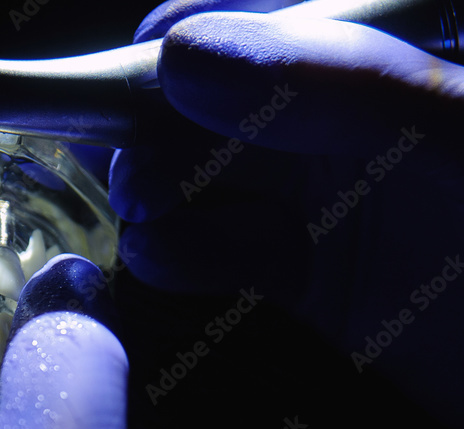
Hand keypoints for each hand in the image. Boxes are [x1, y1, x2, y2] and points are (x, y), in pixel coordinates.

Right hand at [110, 0, 463, 428]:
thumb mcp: (456, 138)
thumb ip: (337, 82)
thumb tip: (184, 56)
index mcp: (382, 57)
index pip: (265, 17)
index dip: (185, 34)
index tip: (128, 73)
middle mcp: (348, 120)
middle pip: (215, 98)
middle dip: (154, 126)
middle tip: (134, 167)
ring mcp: (329, 197)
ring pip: (206, 175)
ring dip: (159, 193)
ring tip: (146, 217)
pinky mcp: (311, 271)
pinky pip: (223, 249)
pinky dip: (180, 252)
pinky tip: (165, 258)